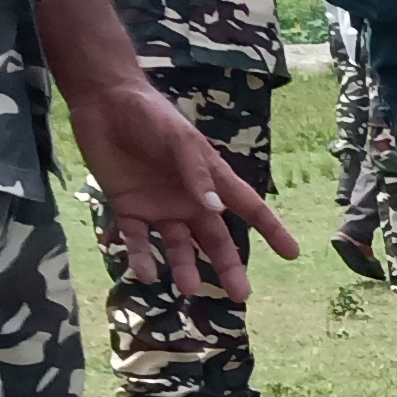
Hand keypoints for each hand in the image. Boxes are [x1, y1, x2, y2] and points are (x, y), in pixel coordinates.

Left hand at [66, 80, 291, 297]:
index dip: (272, 230)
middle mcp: (189, 199)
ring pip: (177, 246)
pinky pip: (137, 239)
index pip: (249, 208)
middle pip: (214, 238)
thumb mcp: (180, 140)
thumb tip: (216, 210)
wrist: (104, 101)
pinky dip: (141, 257)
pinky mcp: (127, 207)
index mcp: (210, 180)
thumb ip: (197, 174)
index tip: (292, 254)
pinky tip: (146, 274)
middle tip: (241, 295)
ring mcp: (159, 206)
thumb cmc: (150, 114)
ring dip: (184, 268)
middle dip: (228, 266)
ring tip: (188, 289)